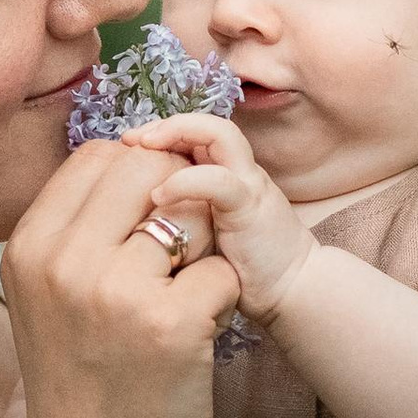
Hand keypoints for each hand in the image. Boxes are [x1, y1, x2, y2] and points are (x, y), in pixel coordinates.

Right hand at [0, 138, 241, 417]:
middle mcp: (63, 263)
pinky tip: (200, 333)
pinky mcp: (172, 324)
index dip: (139, 176)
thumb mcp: (46, 299)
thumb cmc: (83, 387)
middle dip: (176, 204)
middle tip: (175, 259)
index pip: (97, 156)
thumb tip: (133, 158)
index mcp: (28, 248)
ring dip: (202, 251)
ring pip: (192, 213)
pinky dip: (224, 297)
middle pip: (146, 170)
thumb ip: (76, 231)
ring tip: (183, 298)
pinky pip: (222, 268)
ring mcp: (117, 293)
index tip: (148, 222)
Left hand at [120, 109, 316, 322]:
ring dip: (176, 133)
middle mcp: (239, 172)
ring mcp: (248, 185)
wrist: (294, 293)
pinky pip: (220, 181)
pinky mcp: (251, 209)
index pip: (194, 133)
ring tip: (142, 148)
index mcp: (227, 175)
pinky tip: (158, 195)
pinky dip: (185, 180)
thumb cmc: (244, 270)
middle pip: (204, 124)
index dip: (158, 132)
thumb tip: (129, 215)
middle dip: (162, 124)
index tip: (123, 147)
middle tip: (127, 140)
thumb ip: (181, 215)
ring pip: (218, 134)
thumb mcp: (204, 234)